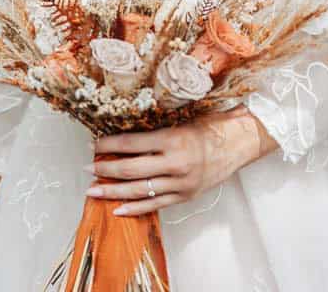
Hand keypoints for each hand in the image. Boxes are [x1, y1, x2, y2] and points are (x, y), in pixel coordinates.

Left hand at [86, 106, 277, 216]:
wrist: (239, 143)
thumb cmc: (211, 125)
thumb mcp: (183, 119)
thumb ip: (157, 128)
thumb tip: (125, 130)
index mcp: (174, 139)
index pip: (132, 143)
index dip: (110, 145)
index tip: (94, 145)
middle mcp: (176, 163)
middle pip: (131, 169)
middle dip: (106, 169)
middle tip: (88, 167)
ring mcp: (181, 183)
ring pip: (139, 190)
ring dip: (113, 191)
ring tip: (93, 190)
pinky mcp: (185, 196)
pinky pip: (155, 204)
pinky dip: (135, 208)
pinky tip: (117, 209)